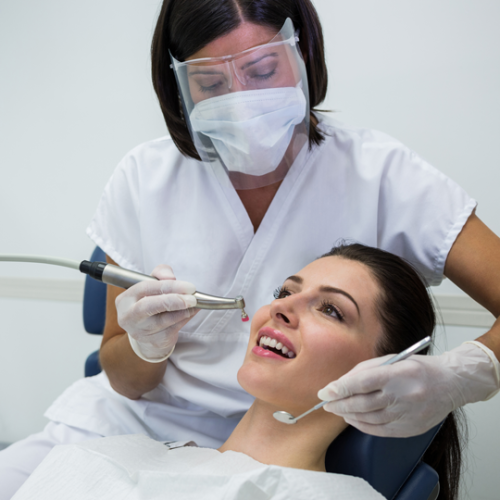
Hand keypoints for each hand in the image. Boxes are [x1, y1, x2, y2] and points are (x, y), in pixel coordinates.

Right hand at [116, 264, 197, 361]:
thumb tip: (171, 278)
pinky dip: (186, 318)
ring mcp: (141, 331)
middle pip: (149, 306)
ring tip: (194, 303)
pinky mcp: (155, 341)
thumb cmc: (150, 302)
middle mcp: (129, 316)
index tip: (188, 286)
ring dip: (184, 310)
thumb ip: (160, 274)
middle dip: (173, 300)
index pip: (145, 288)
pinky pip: (174, 328)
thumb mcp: (152, 284)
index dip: (167, 286)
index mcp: (125, 299)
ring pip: (166, 320)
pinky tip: (191, 311)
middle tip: (192, 298)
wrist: (147, 334)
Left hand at [317, 342, 499, 436]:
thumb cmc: (418, 368)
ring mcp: (408, 415)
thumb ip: (365, 371)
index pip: (363, 382)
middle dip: (340, 404)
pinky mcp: (410, 429)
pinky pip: (380, 430)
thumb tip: (341, 384)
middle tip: (326, 403)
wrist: (451, 384)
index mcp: (398, 374)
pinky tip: (353, 419)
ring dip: (349, 415)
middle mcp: (403, 396)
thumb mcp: (392, 360)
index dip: (341, 388)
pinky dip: (362, 425)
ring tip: (337, 410)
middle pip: (363, 403)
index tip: (325, 392)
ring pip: (369, 419)